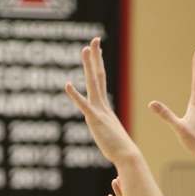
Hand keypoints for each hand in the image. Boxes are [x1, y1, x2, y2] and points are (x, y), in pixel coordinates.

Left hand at [65, 37, 137, 164]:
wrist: (127, 155)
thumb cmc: (120, 149)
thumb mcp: (110, 134)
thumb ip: (106, 128)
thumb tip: (106, 130)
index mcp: (105, 107)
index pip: (101, 80)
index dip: (98, 64)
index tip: (96, 49)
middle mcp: (102, 105)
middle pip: (98, 76)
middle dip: (95, 57)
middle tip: (94, 40)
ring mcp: (99, 111)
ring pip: (93, 84)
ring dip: (88, 66)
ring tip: (85, 49)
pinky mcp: (95, 120)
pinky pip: (83, 105)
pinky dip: (74, 95)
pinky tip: (67, 85)